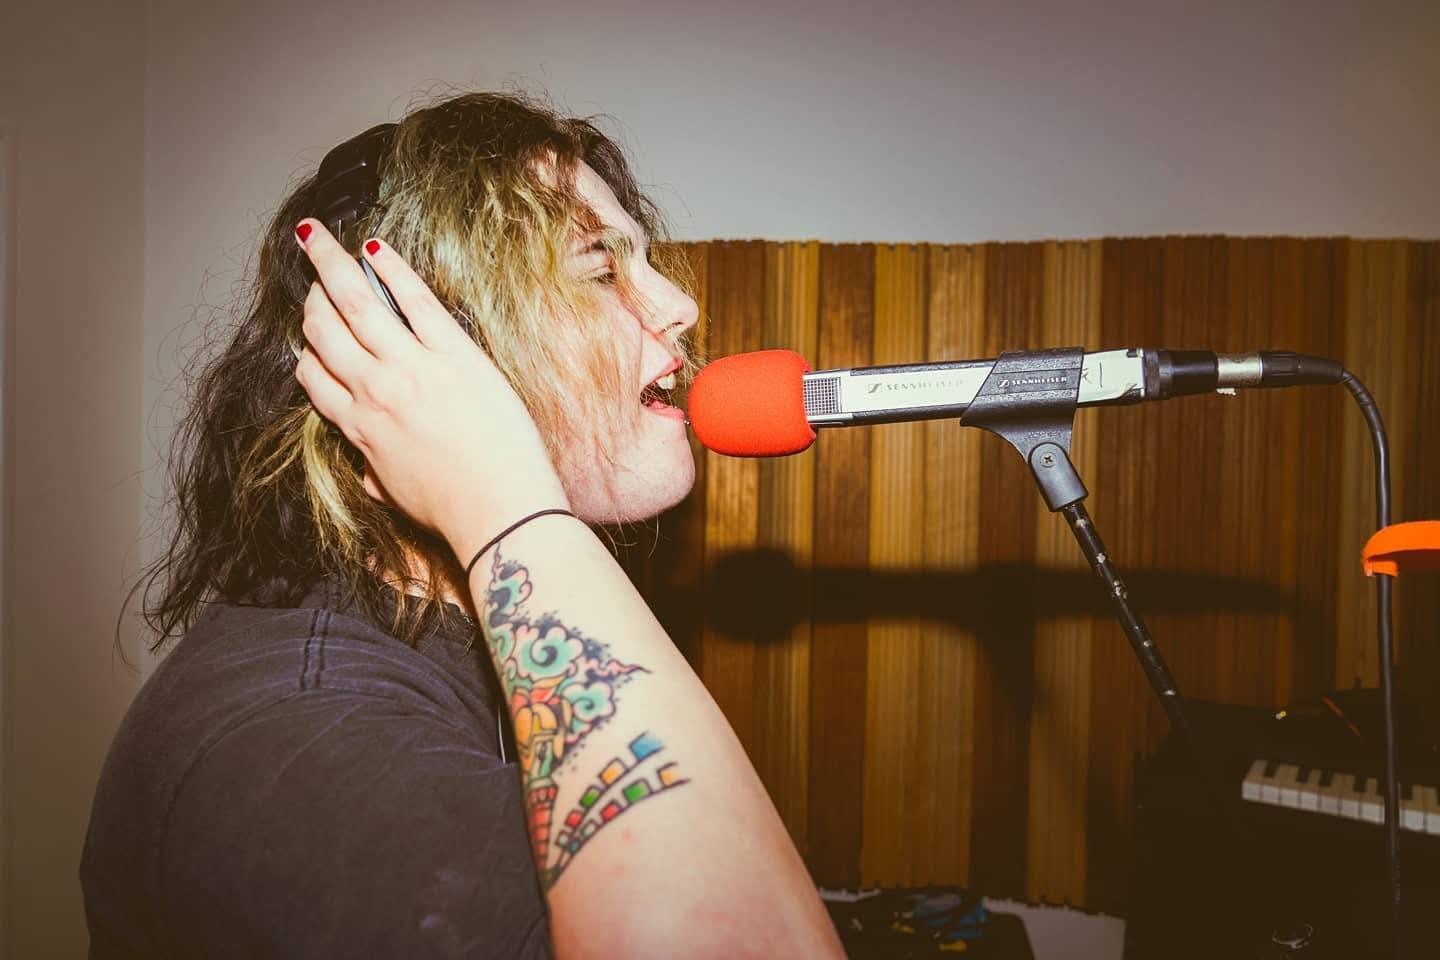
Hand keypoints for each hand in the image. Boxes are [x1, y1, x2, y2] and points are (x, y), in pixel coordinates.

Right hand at [292, 220, 569, 562]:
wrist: (501, 510)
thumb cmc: (455, 510)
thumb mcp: (396, 494)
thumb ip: (374, 472)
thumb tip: (366, 467)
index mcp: (359, 428)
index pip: (313, 377)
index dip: (307, 351)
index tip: (309, 336)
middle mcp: (375, 392)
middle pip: (325, 331)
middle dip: (312, 298)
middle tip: (313, 274)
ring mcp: (412, 369)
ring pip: (356, 304)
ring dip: (331, 265)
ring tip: (318, 238)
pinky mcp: (454, 355)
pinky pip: (413, 300)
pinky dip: (390, 269)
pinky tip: (375, 248)